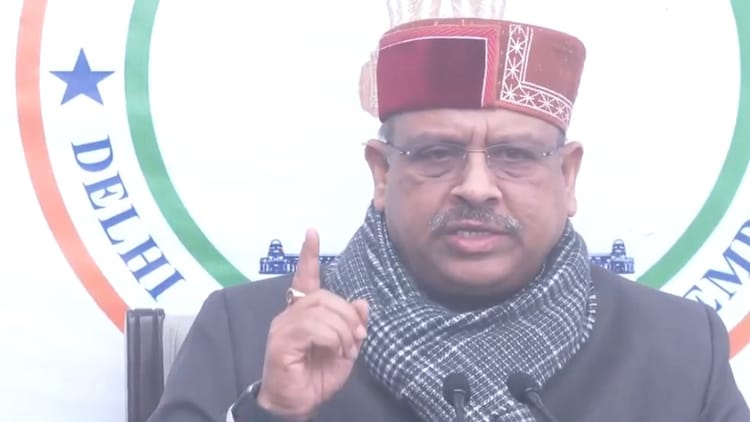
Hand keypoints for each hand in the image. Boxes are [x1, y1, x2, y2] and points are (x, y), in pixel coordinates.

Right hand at [257, 229, 368, 420]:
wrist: (297, 405)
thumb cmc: (317, 378)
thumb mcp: (345, 350)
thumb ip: (353, 326)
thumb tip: (363, 302)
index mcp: (303, 313)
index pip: (305, 278)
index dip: (309, 256)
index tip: (312, 232)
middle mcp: (289, 314)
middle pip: (324, 295)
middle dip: (347, 314)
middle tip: (357, 337)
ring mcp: (283, 327)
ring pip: (320, 310)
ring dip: (342, 329)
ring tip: (346, 350)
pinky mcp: (281, 342)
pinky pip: (313, 327)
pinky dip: (332, 338)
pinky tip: (335, 352)